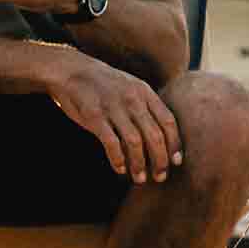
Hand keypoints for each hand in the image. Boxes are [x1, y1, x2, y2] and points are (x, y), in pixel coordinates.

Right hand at [47, 55, 180, 184]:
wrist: (72, 69)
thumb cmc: (105, 84)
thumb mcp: (131, 86)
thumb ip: (147, 106)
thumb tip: (162, 135)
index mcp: (145, 92)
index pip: (168, 121)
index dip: (175, 144)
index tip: (176, 162)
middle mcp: (132, 99)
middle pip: (155, 135)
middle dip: (160, 160)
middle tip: (160, 177)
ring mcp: (113, 107)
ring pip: (135, 142)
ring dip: (139, 164)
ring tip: (140, 178)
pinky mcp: (94, 116)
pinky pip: (111, 143)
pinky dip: (118, 159)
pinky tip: (120, 169)